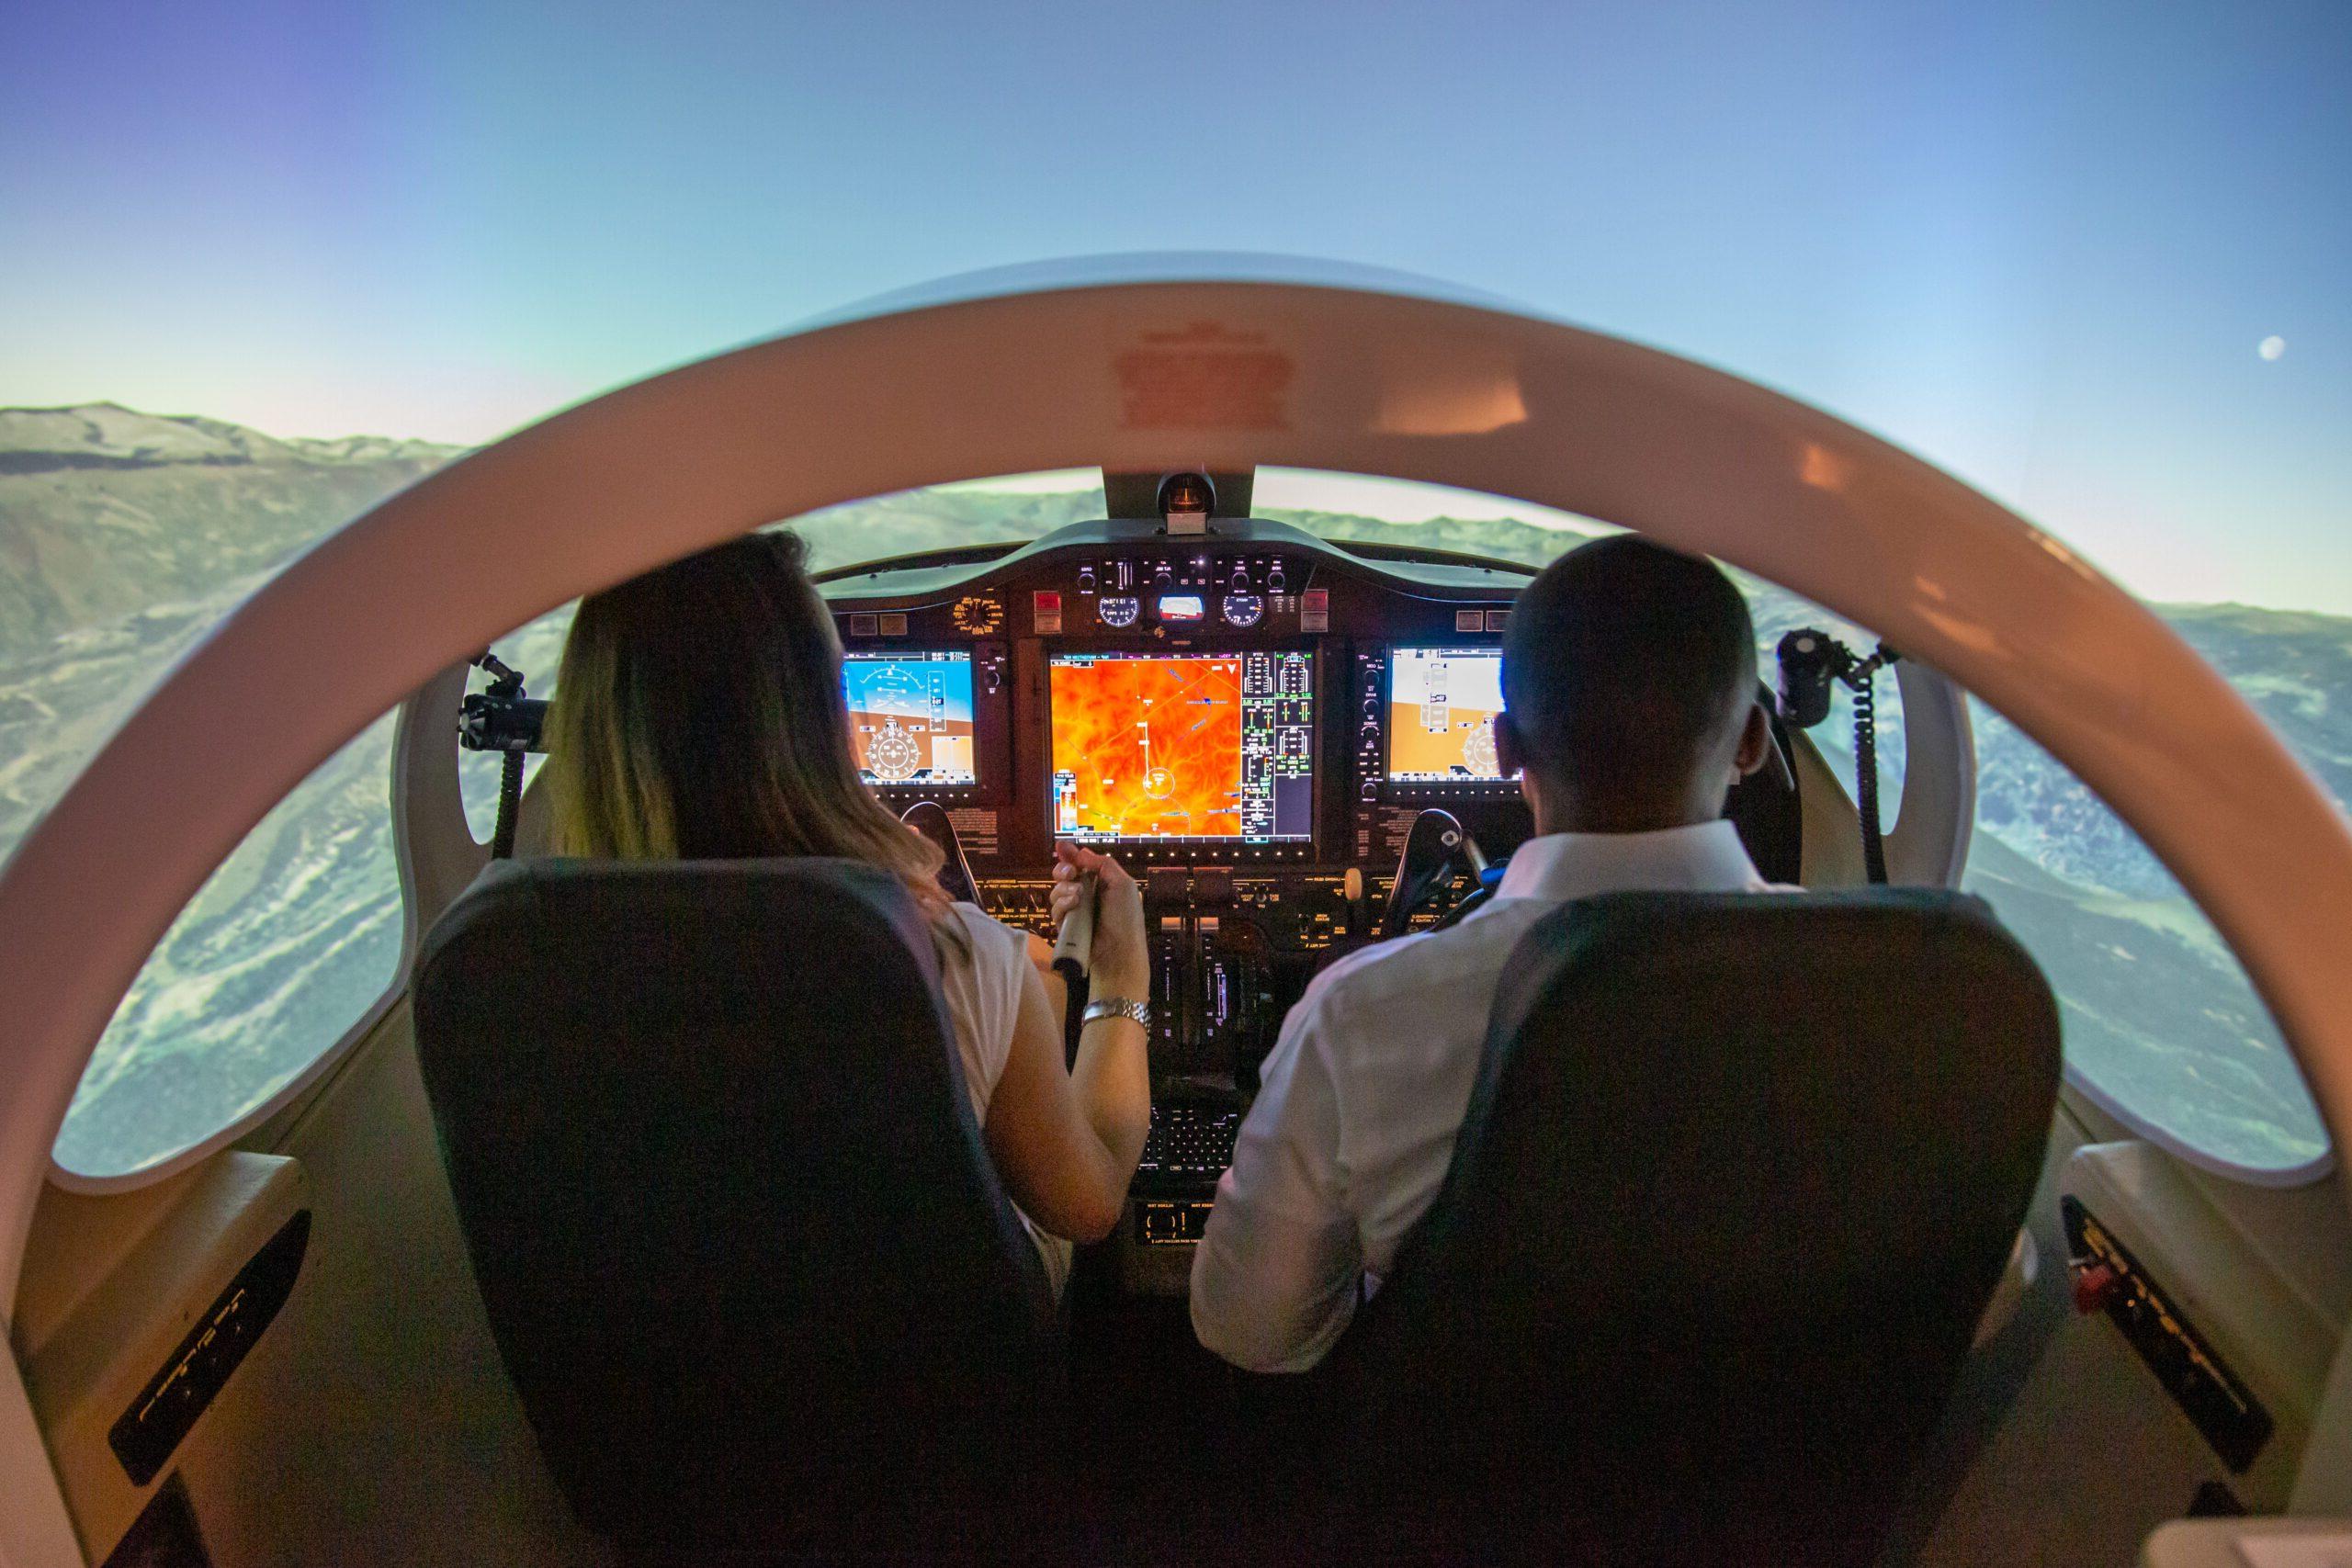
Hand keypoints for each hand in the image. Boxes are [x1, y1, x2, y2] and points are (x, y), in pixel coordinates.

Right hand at [1051, 842, 1147, 999]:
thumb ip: (1102, 864)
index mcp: (1102, 882)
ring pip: (1057, 891)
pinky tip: (1073, 905)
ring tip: (1077, 896)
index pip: (1082, 864)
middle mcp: (1087, 894)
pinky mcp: (1066, 925)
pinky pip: (1056, 909)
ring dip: (1064, 889)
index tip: (1060, 847)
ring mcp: (1076, 910)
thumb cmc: (1125, 917)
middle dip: (1063, 870)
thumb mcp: (1122, 884)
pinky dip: (1062, 905)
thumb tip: (1081, 851)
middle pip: (1064, 875)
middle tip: (1069, 873)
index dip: (1070, 855)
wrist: (1118, 951)